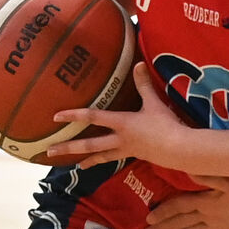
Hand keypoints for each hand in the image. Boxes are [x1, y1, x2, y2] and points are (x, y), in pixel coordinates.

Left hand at [48, 62, 182, 168]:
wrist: (179, 149)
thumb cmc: (166, 125)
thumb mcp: (154, 103)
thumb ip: (144, 84)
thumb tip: (139, 63)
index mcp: (121, 123)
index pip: (93, 117)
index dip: (74, 116)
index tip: (56, 117)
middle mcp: (119, 139)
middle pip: (89, 144)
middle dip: (69, 147)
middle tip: (49, 152)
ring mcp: (126, 150)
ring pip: (100, 156)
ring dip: (86, 159)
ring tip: (73, 165)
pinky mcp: (134, 156)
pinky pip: (114, 158)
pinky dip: (104, 161)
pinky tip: (100, 162)